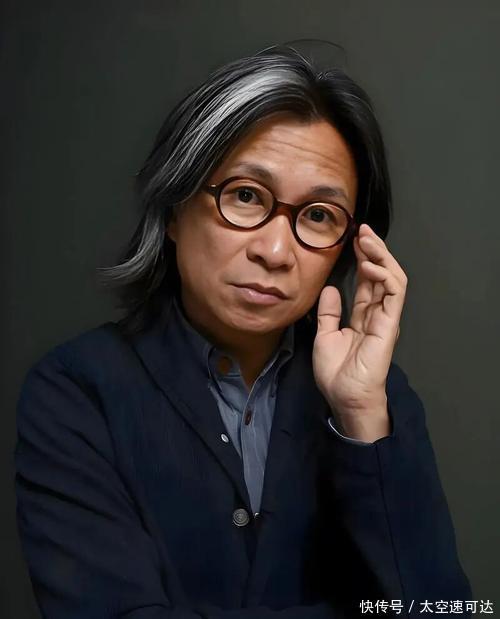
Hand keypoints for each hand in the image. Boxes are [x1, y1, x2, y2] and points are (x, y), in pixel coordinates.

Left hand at [312, 223, 407, 440]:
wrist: (344, 396)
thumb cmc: (336, 372)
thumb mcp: (325, 335)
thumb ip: (329, 312)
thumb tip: (331, 288)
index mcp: (364, 316)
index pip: (368, 280)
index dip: (363, 258)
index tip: (353, 239)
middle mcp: (378, 313)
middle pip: (381, 274)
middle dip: (373, 250)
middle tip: (361, 230)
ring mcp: (386, 317)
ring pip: (392, 277)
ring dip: (381, 256)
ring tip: (367, 239)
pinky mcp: (390, 323)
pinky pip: (394, 293)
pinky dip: (384, 274)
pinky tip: (370, 264)